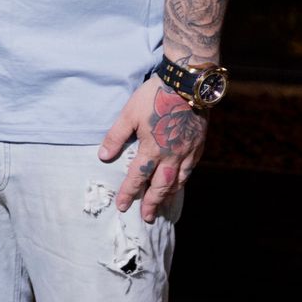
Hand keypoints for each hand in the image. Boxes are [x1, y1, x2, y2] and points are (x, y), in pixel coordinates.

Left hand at [97, 75, 207, 223]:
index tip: (122, 206)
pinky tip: (179, 183)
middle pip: (161, 185)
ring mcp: (187, 151)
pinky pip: (190, 170)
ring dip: (168, 195)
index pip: (138, 177)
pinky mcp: (198, 145)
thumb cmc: (154, 96)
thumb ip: (116, 136)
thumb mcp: (129, 113)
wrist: (187, 84)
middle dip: (152, 203)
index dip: (129, 192)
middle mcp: (171, 155)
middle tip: (147, 217)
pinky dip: (183, 181)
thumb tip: (103, 157)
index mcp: (152, 148)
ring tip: (162, 206)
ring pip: (178, 180)